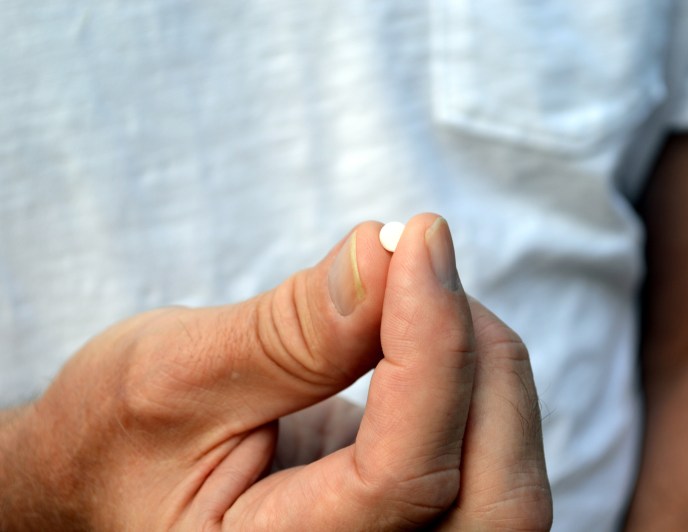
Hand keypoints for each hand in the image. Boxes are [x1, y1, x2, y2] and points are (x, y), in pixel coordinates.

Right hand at [1, 214, 550, 529]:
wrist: (109, 474)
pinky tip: (429, 337)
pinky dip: (476, 387)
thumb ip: (288, 332)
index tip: (419, 240)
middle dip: (478, 361)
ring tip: (420, 294)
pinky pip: (489, 465)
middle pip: (494, 502)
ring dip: (487, 370)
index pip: (403, 475)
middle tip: (422, 265)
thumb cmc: (117, 438)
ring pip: (507, 485)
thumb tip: (386, 254)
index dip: (431, 346)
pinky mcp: (410, 522)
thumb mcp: (174, 377)